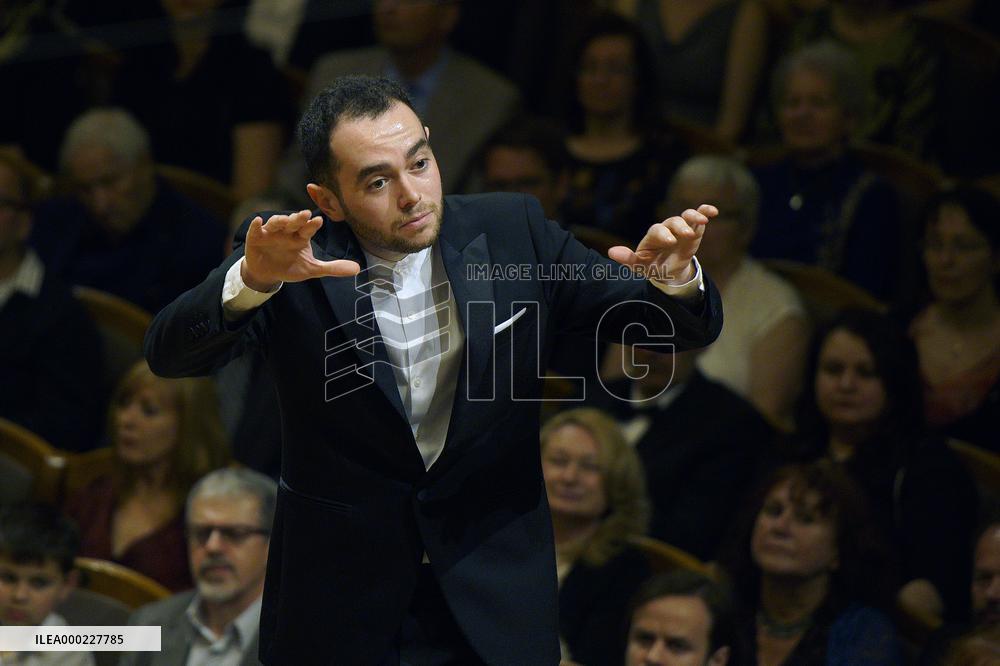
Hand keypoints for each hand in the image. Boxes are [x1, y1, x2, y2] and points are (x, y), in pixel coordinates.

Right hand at [242, 210, 360, 290]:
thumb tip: (358, 269)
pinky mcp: (256, 238)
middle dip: (298, 218)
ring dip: (280, 220)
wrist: (267, 273)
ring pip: (276, 223)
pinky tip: (258, 221)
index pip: (308, 228)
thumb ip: (332, 268)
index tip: (319, 221)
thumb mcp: (312, 269)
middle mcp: (287, 231)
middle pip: (293, 222)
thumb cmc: (290, 266)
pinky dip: (256, 225)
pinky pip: (255, 230)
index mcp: (301, 236)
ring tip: (285, 220)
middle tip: (305, 214)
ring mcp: (271, 233)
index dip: (313, 225)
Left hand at [608, 204, 715, 284]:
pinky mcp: (694, 229)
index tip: (670, 241)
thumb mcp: (640, 266)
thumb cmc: (652, 265)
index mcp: (652, 236)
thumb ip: (627, 259)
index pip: (656, 231)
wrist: (668, 270)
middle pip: (673, 222)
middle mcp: (667, 228)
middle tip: (685, 235)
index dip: (663, 234)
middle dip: (679, 227)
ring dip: (694, 217)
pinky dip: (705, 211)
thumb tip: (611, 252)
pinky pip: (699, 216)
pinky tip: (713, 211)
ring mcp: (681, 227)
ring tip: (702, 221)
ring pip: (686, 216)